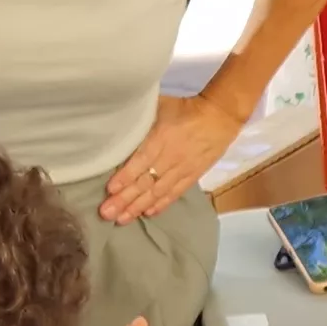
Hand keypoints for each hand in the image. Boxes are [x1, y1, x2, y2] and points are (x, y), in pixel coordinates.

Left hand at [103, 90, 246, 224]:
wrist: (219, 117)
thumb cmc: (185, 109)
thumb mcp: (160, 105)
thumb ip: (141, 118)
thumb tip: (117, 123)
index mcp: (162, 138)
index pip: (141, 161)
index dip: (125, 176)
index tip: (110, 189)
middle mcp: (171, 158)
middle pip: (146, 181)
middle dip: (125, 199)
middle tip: (107, 213)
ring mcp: (182, 169)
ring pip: (158, 191)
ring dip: (139, 206)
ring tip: (122, 219)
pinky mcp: (192, 176)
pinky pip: (175, 193)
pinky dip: (161, 204)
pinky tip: (148, 214)